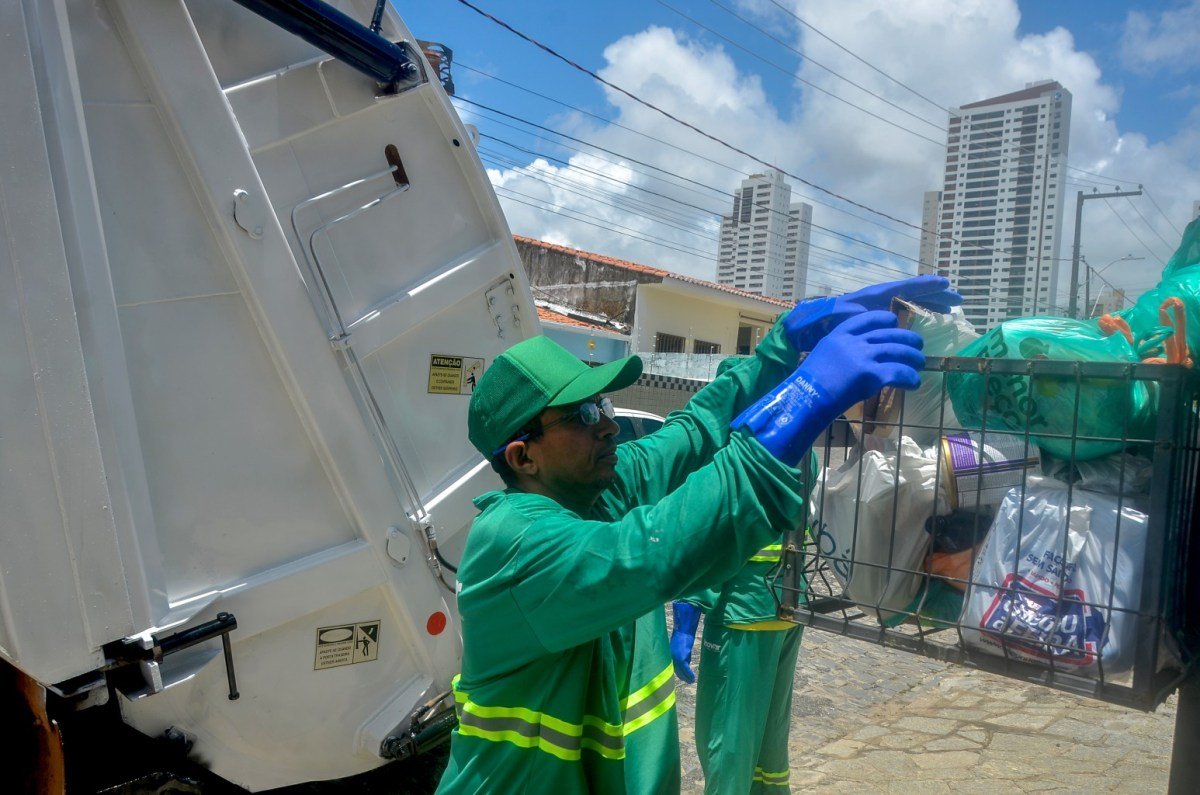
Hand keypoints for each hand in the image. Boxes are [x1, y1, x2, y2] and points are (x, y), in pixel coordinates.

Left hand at [669, 602, 700, 683]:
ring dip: (686, 677)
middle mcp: (670, 657)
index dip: (678, 673)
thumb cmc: (683, 637)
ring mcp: (675, 658)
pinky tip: (692, 678)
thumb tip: (687, 663)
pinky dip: (689, 674)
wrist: (684, 630)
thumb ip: (683, 656)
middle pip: (676, 670)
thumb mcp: (681, 648)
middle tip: (688, 681)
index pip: (673, 667)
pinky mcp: (680, 658)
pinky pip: (685, 669)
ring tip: (691, 681)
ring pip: (681, 671)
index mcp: (669, 654)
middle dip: (682, 676)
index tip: (683, 678)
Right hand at [734, 311, 925, 463]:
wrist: (806, 397)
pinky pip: (900, 372)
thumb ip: (841, 350)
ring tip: (919, 365)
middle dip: (908, 339)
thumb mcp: (822, 355)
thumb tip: (858, 357)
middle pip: (890, 334)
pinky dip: (911, 378)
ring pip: (899, 351)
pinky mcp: (871, 374)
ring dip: (914, 358)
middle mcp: (854, 341)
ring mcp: (863, 356)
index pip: (869, 317)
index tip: (895, 323)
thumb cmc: (809, 384)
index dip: (886, 319)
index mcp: (840, 334)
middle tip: (917, 346)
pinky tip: (914, 384)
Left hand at [783, 275, 960, 351]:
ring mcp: (877, 309)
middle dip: (936, 296)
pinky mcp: (874, 320)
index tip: (948, 285)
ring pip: (910, 302)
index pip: (908, 286)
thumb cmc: (826, 322)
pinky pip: (901, 313)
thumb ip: (868, 319)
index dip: (928, 287)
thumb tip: (888, 324)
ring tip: (949, 310)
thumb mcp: (847, 319)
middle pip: (914, 293)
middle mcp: (879, 299)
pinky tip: (925, 324)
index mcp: (876, 295)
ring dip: (929, 305)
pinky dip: (915, 315)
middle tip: (958, 300)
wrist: (808, 329)